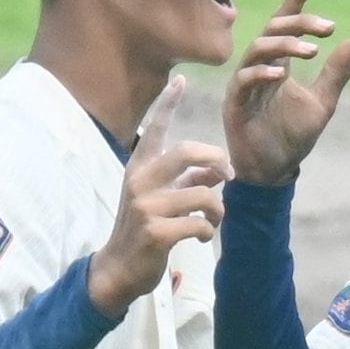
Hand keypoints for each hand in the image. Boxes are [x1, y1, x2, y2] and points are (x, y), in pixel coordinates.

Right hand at [89, 83, 230, 317]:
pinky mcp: (155, 233)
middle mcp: (140, 181)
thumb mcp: (162, 198)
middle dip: (216, 159)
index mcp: (140, 168)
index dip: (167, 103)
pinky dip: (207, 232)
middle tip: (230, 174)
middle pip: (186, 152)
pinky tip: (201, 237)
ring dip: (218, 210)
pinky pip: (199, 224)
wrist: (119, 268)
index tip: (179, 79)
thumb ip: (188, 180)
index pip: (155, 129)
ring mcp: (146, 207)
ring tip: (213, 220)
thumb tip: (219, 169)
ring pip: (202, 195)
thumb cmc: (144, 229)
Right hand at [223, 0, 349, 186]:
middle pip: (272, 32)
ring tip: (311, 51)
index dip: (295, 3)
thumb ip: (336, 73)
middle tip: (327, 28)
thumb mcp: (323, 102)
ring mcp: (244, 85)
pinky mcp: (235, 105)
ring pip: (257, 50)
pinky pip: (244, 81)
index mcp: (278, 65)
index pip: (284, 26)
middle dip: (298, 23)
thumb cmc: (292, 137)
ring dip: (284, 46)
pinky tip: (282, 74)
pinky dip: (262, 73)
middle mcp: (259, 69)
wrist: (274, 171)